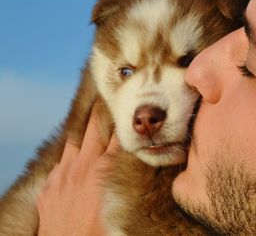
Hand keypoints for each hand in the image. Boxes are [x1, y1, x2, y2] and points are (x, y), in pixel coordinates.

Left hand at [37, 103, 118, 235]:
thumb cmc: (101, 233)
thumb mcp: (123, 202)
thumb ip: (131, 179)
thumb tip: (144, 163)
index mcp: (104, 170)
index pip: (118, 134)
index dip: (124, 118)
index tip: (128, 105)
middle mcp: (82, 166)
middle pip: (94, 128)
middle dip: (103, 110)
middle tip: (109, 96)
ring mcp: (62, 174)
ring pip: (74, 140)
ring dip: (84, 128)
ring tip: (92, 115)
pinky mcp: (49, 186)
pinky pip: (60, 160)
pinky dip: (70, 152)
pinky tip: (76, 150)